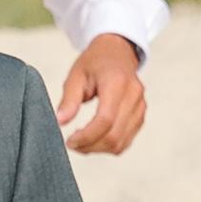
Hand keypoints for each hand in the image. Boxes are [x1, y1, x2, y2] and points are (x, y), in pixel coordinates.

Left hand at [57, 33, 145, 154]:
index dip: (87, 136)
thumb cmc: (95, 62)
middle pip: (114, 135)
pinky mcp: (140, 115)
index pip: (105, 119)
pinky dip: (109, 146)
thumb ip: (69, 99)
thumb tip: (60, 122)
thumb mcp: (76, 75)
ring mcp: (140, 106)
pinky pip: (126, 140)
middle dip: (90, 146)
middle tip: (72, 144)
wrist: (117, 52)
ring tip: (81, 143)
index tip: (70, 141)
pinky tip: (94, 140)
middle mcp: (133, 95)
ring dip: (99, 149)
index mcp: (117, 82)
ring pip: (121, 142)